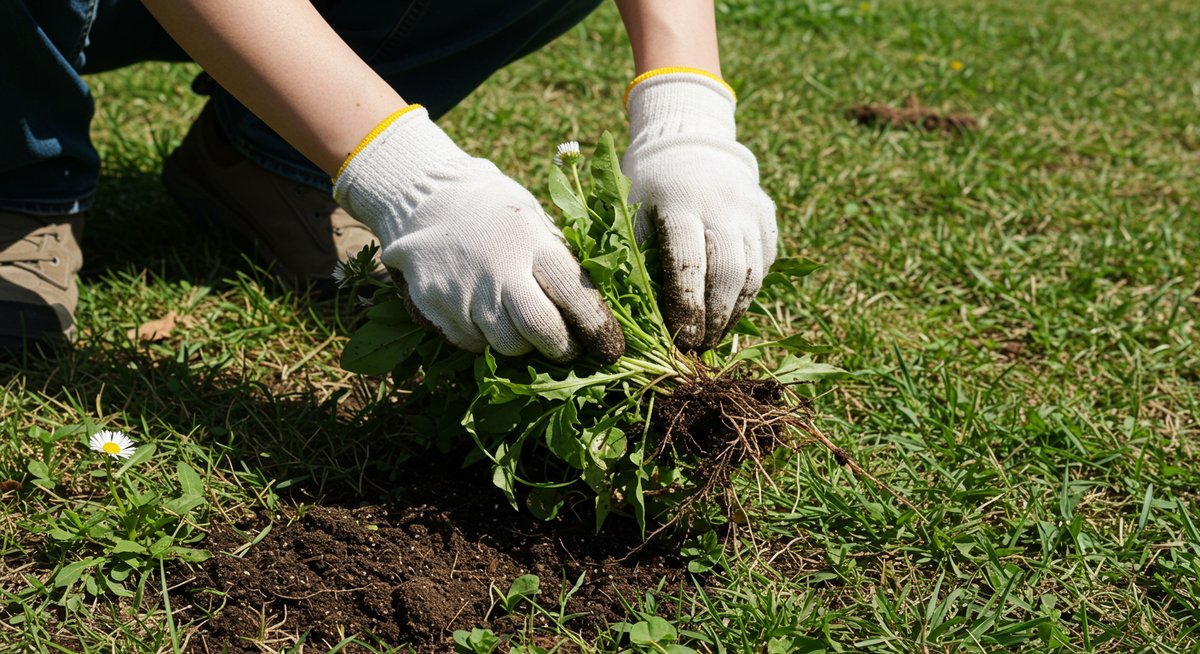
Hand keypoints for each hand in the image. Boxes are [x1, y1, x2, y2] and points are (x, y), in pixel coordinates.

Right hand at [334, 107, 623, 363]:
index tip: (611, 348)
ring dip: (523, 346)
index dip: (597, 327)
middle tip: (568, 349)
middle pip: (541, 330)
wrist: (424, 200)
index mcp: (532, 242)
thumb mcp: (535, 220)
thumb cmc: (496, 211)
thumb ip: (560, 260)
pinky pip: (473, 343)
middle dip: (562, 348)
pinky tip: (486, 316)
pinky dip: (487, 339)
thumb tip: (596, 308)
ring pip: (507, 345)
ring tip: (524, 327)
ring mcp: (464, 293)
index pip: (574, 295)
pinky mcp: (437, 309)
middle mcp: (499, 270)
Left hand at [622, 70, 777, 350]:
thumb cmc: (647, 184)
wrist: (689, 140)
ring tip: (716, 337)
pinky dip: (749, 292)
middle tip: (699, 347)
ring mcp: (750, 209)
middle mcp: (723, 204)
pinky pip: (765, 263)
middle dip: (715, 318)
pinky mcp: (767, 214)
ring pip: (752, 273)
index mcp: (682, 203)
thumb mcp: (629, 209)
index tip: (679, 339)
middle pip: (728, 274)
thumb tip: (637, 315)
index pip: (688, 266)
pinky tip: (731, 311)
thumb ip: (635, 256)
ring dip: (735, 311)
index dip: (686, 309)